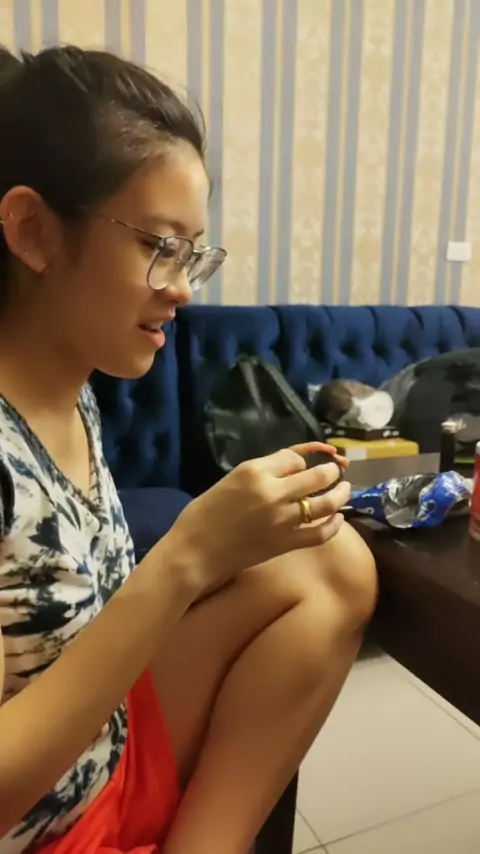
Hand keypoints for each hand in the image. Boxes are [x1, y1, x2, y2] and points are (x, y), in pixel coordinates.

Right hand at [164, 442, 350, 593]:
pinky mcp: (286, 543)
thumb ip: (260, 472)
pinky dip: (334, 525)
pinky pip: (320, 533)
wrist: (195, 552)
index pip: (294, 457)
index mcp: (254, 471)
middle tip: (336, 471)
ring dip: (341, 494)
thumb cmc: (204, 514)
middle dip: (331, 471)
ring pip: (325, 502)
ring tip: (345, 489)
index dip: (303, 459)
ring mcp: (283, 519)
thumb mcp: (230, 480)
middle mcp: (273, 491)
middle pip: (317, 475)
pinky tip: (337, 518)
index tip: (302, 465)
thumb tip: (290, 468)